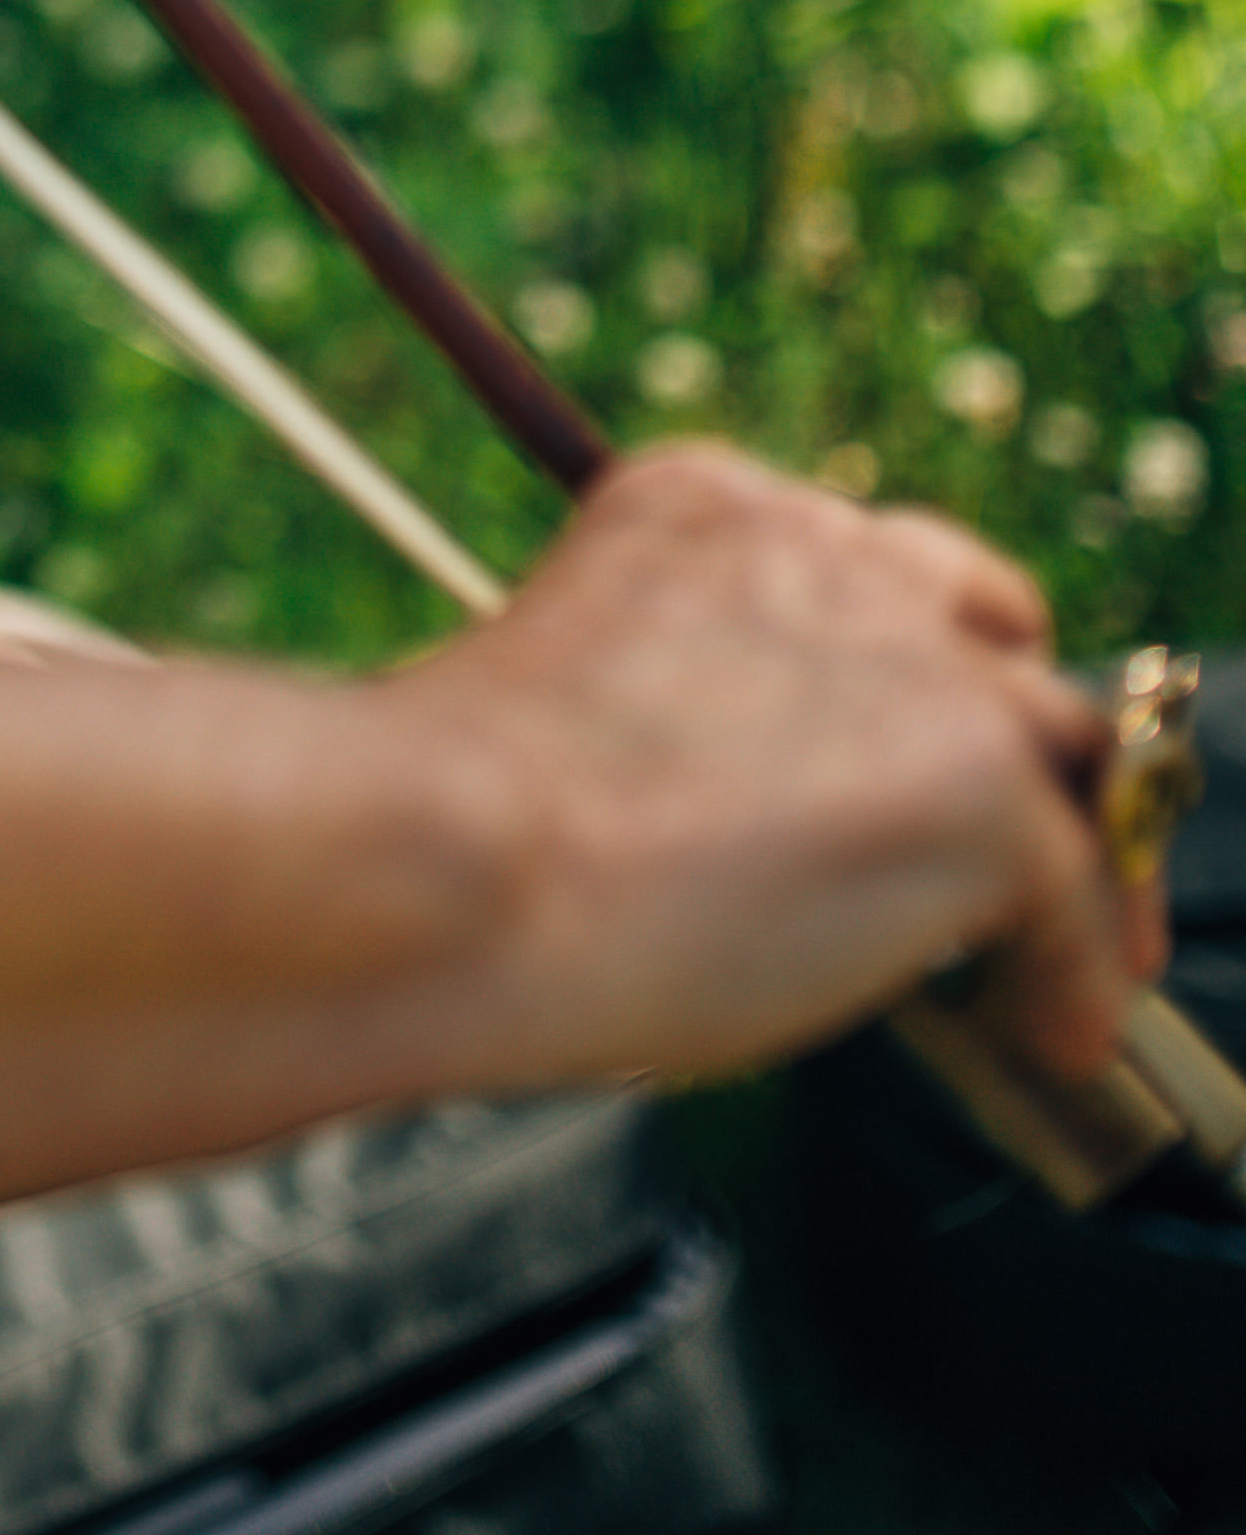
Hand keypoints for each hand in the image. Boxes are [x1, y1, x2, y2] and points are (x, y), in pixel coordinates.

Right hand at [393, 444, 1156, 1099]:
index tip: (885, 753)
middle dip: (999, 723)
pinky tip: (1053, 1031)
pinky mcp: (973, 775)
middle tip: (1013, 833)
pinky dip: (1082, 968)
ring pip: (1062, 738)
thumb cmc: (456, 830)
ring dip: (1072, 843)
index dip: (892, 672)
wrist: (452, 856)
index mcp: (698, 503)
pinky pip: (1075, 885)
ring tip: (1069, 949)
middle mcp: (818, 543)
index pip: (857, 566)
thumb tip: (750, 830)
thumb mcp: (579, 710)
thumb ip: (683, 714)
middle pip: (986, 623)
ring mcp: (908, 655)